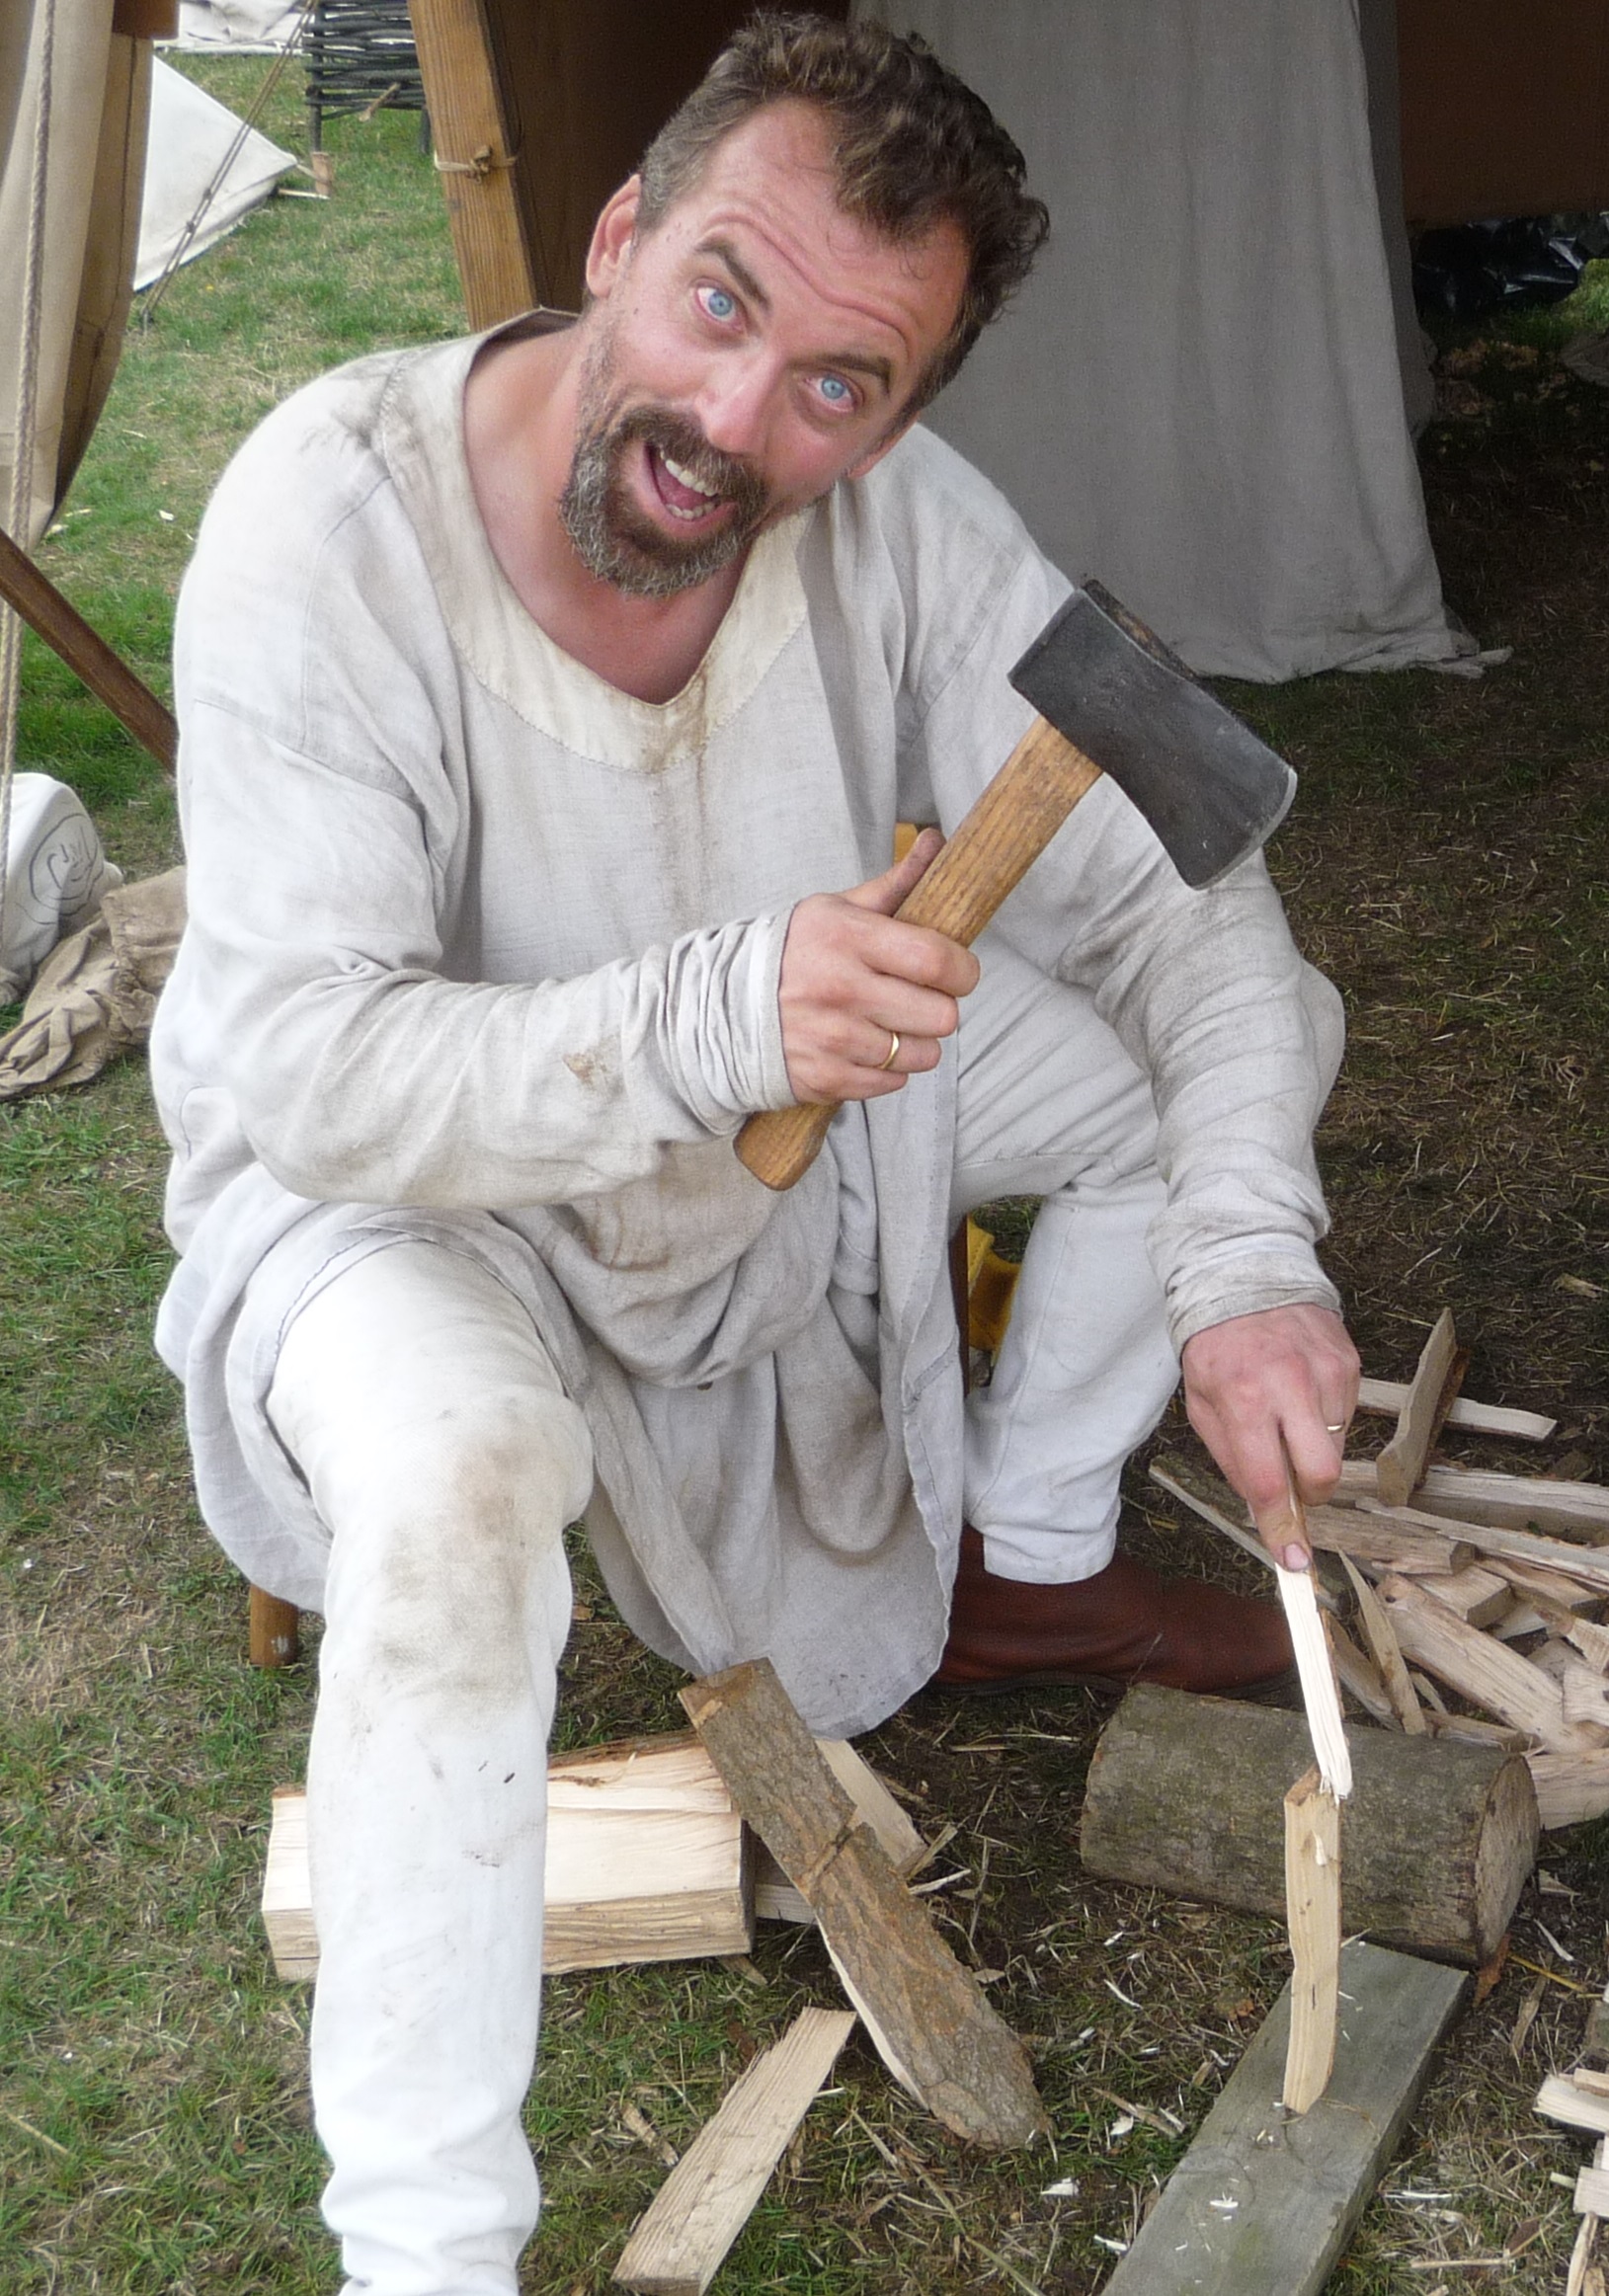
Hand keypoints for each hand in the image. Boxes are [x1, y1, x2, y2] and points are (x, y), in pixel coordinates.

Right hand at [777, 830, 979, 1103]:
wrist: (721, 1006)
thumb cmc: (791, 953)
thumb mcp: (834, 910)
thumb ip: (894, 884)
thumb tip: (936, 841)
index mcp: (846, 938)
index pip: (935, 959)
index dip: (963, 970)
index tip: (959, 971)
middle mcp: (840, 989)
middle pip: (940, 1015)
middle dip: (941, 1008)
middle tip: (921, 999)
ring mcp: (833, 1038)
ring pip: (923, 1054)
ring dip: (917, 1042)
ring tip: (892, 1025)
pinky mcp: (826, 1078)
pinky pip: (893, 1081)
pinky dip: (888, 1068)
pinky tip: (866, 1047)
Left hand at [1180, 1304, 1359, 1570]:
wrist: (1245, 1276)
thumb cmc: (1217, 1347)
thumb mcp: (1202, 1404)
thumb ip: (1232, 1458)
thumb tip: (1263, 1507)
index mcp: (1243, 1398)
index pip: (1270, 1481)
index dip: (1281, 1526)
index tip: (1293, 1559)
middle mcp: (1290, 1385)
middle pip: (1323, 1473)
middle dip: (1312, 1494)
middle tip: (1294, 1484)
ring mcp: (1326, 1372)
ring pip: (1336, 1445)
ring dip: (1312, 1447)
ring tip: (1285, 1412)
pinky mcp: (1349, 1362)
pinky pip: (1346, 1414)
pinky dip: (1324, 1417)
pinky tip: (1300, 1390)